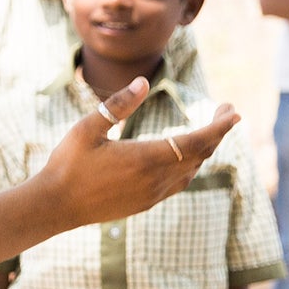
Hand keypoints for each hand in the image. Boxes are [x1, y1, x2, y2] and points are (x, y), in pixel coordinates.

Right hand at [37, 79, 238, 228]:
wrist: (55, 206)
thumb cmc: (67, 164)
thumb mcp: (86, 129)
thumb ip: (117, 106)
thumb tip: (143, 82)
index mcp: (146, 157)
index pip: (197, 140)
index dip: (219, 126)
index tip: (233, 111)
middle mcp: (156, 178)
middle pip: (201, 154)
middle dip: (217, 132)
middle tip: (225, 112)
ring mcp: (153, 194)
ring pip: (192, 170)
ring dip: (204, 150)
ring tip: (208, 132)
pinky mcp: (146, 203)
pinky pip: (179, 183)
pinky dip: (190, 166)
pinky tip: (184, 158)